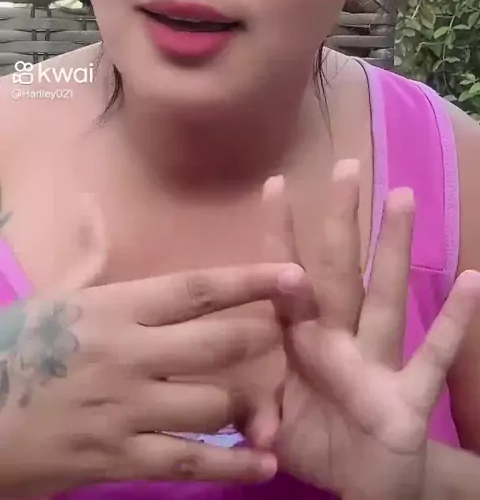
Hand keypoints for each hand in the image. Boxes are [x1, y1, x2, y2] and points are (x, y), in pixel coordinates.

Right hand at [0, 198, 304, 497]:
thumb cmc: (15, 348)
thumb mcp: (52, 295)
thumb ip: (87, 253)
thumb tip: (89, 201)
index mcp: (116, 307)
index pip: (196, 289)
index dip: (249, 280)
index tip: (293, 275)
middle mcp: (129, 354)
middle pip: (216, 345)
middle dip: (261, 341)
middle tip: (290, 339)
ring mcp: (125, 409)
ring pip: (211, 405)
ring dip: (249, 405)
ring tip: (270, 407)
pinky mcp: (117, 458)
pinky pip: (188, 462)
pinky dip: (231, 465)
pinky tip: (262, 464)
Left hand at [265, 161, 479, 499]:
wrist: (361, 488)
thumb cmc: (315, 440)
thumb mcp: (274, 427)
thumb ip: (256, 413)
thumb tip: (246, 420)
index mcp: (302, 342)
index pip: (286, 280)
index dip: (280, 235)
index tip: (273, 183)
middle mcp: (340, 340)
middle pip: (339, 272)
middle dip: (340, 221)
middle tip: (345, 166)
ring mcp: (377, 363)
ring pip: (386, 297)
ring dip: (394, 249)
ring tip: (403, 197)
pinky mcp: (408, 398)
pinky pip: (432, 357)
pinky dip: (453, 323)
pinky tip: (473, 281)